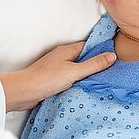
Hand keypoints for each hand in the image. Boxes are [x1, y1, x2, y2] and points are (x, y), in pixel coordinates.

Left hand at [0, 42, 115, 111]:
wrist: (24, 92)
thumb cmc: (48, 79)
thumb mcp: (75, 72)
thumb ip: (93, 65)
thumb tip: (111, 55)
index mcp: (67, 50)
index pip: (88, 46)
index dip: (101, 50)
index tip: (114, 57)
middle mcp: (61, 57)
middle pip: (83, 57)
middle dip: (95, 63)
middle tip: (111, 71)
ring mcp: (56, 68)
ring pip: (76, 69)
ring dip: (85, 74)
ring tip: (101, 81)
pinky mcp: (52, 79)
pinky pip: (69, 78)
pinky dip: (77, 82)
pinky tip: (83, 89)